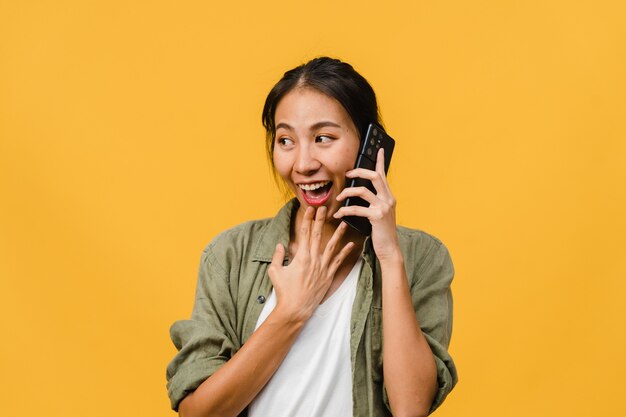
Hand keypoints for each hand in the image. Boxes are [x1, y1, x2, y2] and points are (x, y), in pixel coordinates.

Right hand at [268, 206, 353, 322]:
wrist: (295, 309)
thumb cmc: (284, 291)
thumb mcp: (275, 271)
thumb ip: (277, 256)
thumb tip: (280, 245)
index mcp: (301, 257)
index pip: (305, 233)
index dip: (308, 220)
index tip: (310, 210)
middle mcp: (313, 260)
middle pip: (318, 235)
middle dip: (321, 220)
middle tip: (325, 209)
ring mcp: (322, 268)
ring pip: (332, 247)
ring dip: (338, 234)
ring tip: (344, 223)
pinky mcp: (328, 276)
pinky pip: (338, 262)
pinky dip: (345, 253)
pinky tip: (351, 245)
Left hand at [333, 148, 400, 261]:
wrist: (389, 249)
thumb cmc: (382, 232)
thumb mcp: (380, 214)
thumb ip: (374, 202)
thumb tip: (360, 193)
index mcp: (389, 197)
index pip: (384, 175)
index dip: (380, 161)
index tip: (377, 149)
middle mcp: (388, 199)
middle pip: (374, 176)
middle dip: (359, 172)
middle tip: (347, 174)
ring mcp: (384, 207)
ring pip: (362, 191)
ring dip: (347, 192)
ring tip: (339, 197)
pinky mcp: (377, 216)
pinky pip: (356, 209)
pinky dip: (345, 211)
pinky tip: (338, 215)